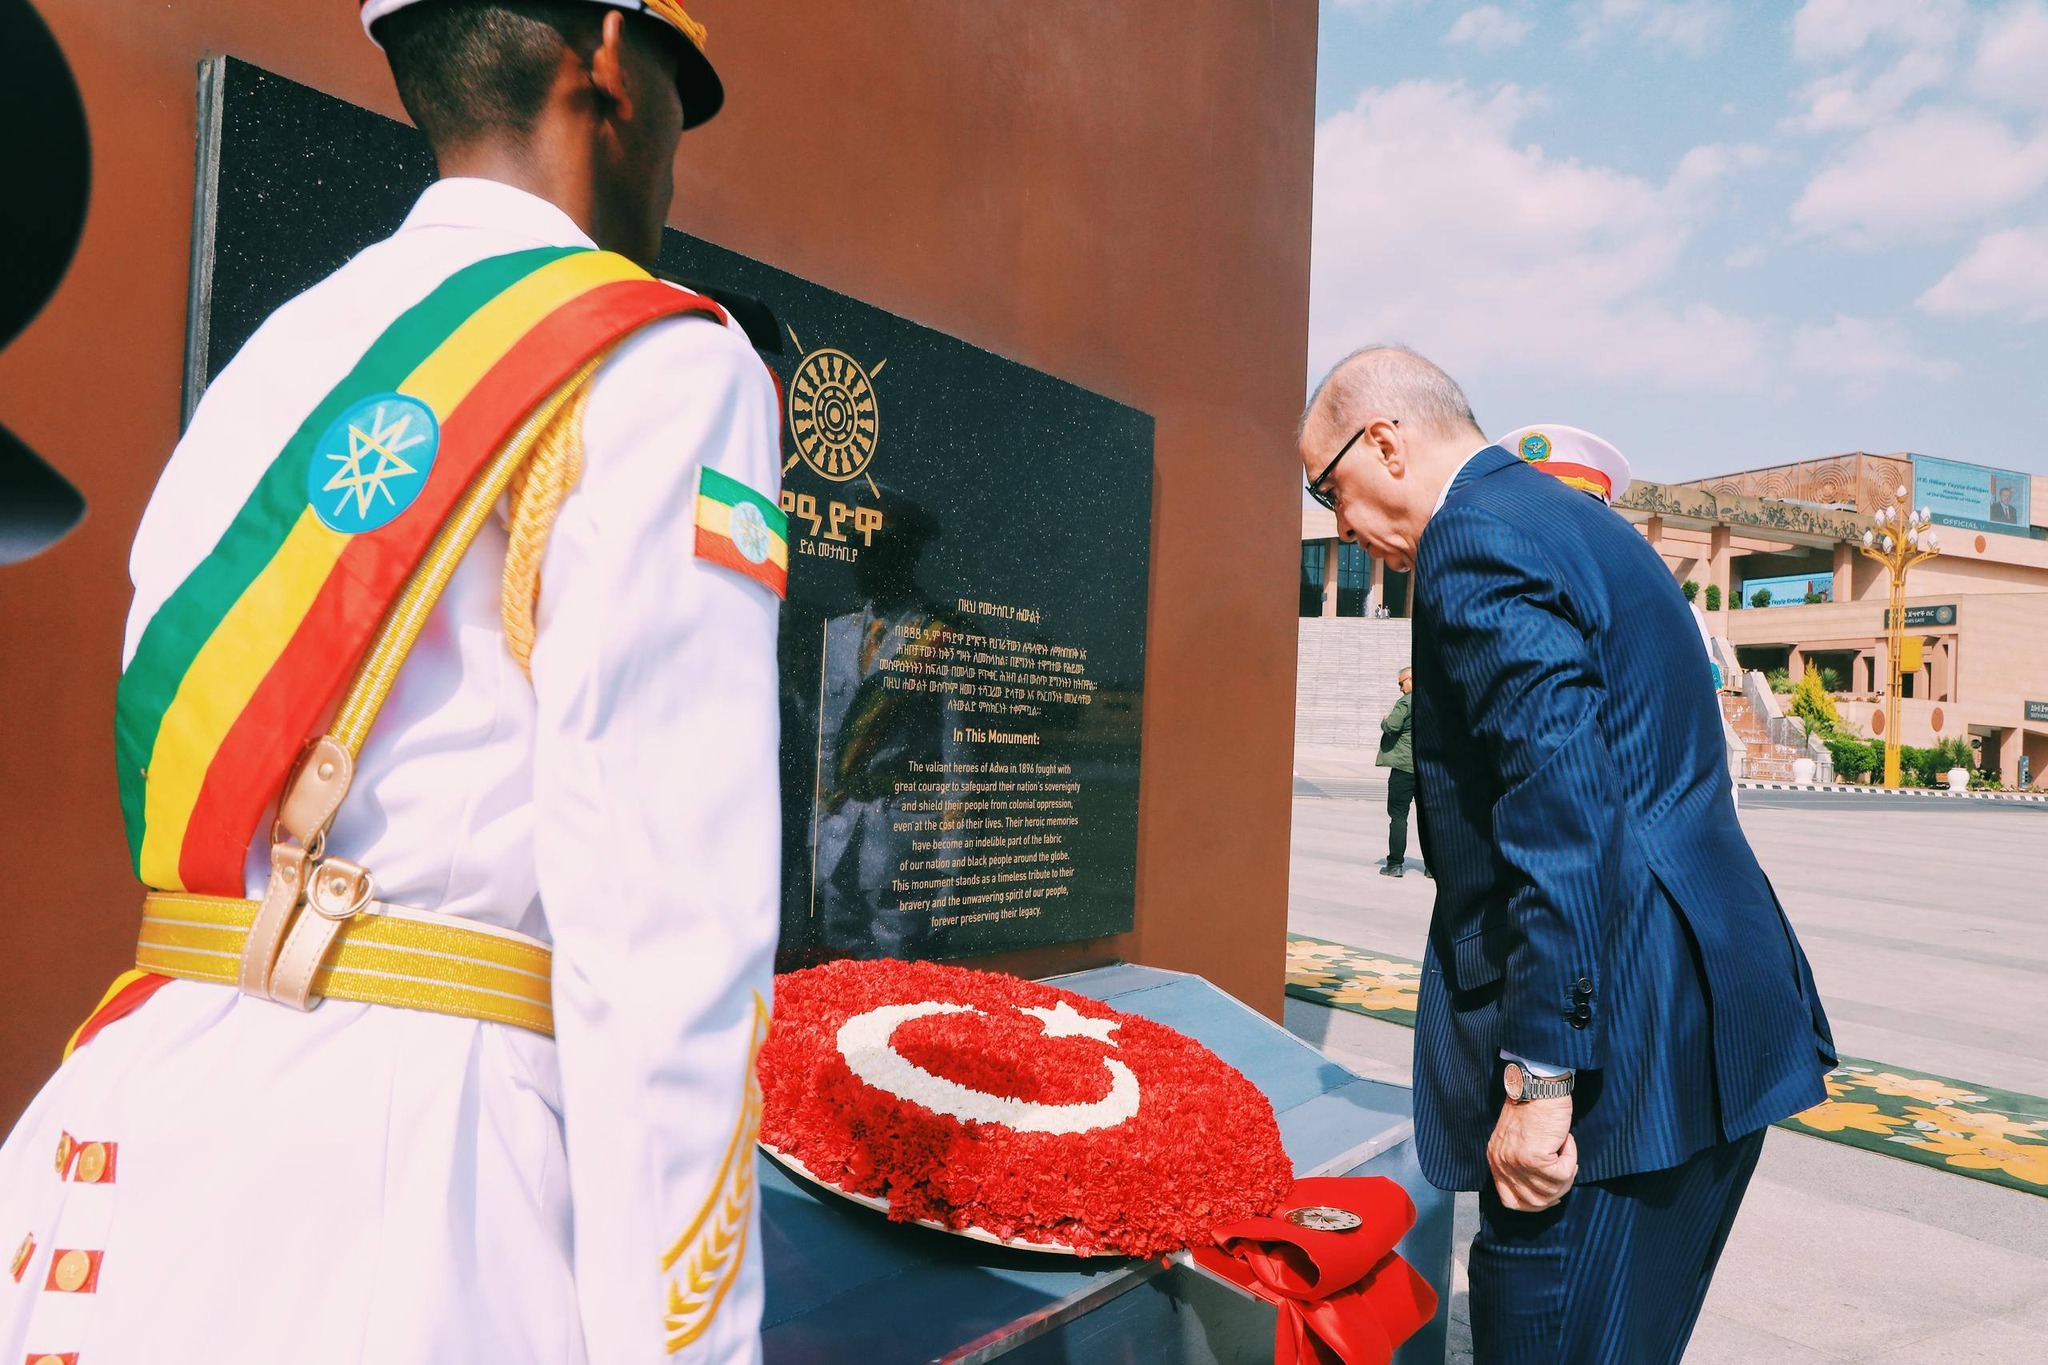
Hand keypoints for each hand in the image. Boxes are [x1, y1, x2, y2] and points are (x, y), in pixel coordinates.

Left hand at [1487, 1095, 1576, 1211]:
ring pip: (1552, 1191)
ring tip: (1565, 1150)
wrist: (1537, 1085)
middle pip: (1534, 1202)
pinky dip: (1571, 1159)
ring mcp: (1518, 1163)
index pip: (1510, 1201)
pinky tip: (1566, 1141)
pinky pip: (1563, 1173)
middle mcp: (1503, 1164)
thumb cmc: (1532, 1107)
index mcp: (1496, 1160)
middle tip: (1566, 1170)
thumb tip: (1543, 1192)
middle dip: (1556, 1191)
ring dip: (1566, 1173)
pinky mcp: (1535, 1157)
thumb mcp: (1516, 1140)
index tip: (1551, 1196)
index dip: (1534, 1203)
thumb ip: (1521, 1164)